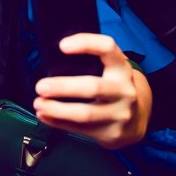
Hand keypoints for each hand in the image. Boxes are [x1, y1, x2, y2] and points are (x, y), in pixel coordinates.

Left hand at [32, 33, 150, 147]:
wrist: (136, 119)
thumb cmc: (112, 87)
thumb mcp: (110, 70)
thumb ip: (90, 62)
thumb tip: (50, 60)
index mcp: (121, 68)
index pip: (108, 48)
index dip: (86, 43)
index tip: (62, 46)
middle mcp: (124, 90)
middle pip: (93, 87)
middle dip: (63, 86)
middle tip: (40, 86)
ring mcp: (120, 113)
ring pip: (85, 113)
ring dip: (57, 109)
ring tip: (38, 104)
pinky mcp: (112, 132)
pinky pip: (81, 129)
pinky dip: (58, 122)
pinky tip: (45, 116)